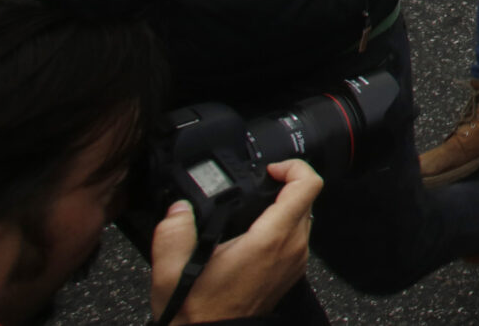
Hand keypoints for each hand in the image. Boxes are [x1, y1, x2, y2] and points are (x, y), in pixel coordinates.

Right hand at [151, 160, 319, 322]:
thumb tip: (180, 208)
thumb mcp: (171, 270)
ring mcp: (295, 262)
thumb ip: (172, 231)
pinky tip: (252, 233)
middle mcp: (292, 249)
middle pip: (307, 199)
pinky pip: (297, 237)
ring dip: (284, 207)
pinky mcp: (292, 273)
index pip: (307, 186)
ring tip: (252, 208)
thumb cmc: (198, 311)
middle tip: (258, 185)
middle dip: (285, 185)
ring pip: (304, 218)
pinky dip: (281, 226)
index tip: (269, 170)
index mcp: (270, 240)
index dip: (293, 167)